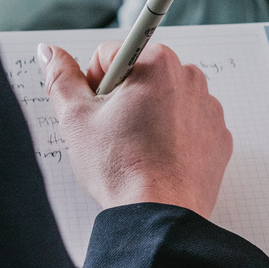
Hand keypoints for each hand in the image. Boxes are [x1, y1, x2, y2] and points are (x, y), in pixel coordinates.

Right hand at [39, 41, 231, 216]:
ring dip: (148, 115)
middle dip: (123, 98)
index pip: (110, 55)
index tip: (98, 112)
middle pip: (140, 75)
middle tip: (114, 133)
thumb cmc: (120, 168)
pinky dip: (173, 135)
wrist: (159, 215)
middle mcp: (190, 77)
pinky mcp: (218, 134)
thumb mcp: (76, 119)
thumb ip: (61, 77)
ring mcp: (209, 107)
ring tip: (137, 149)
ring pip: (164, 99)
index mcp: (157, 62)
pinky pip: (188, 123)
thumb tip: (50, 52)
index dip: (93, 84)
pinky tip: (159, 158)